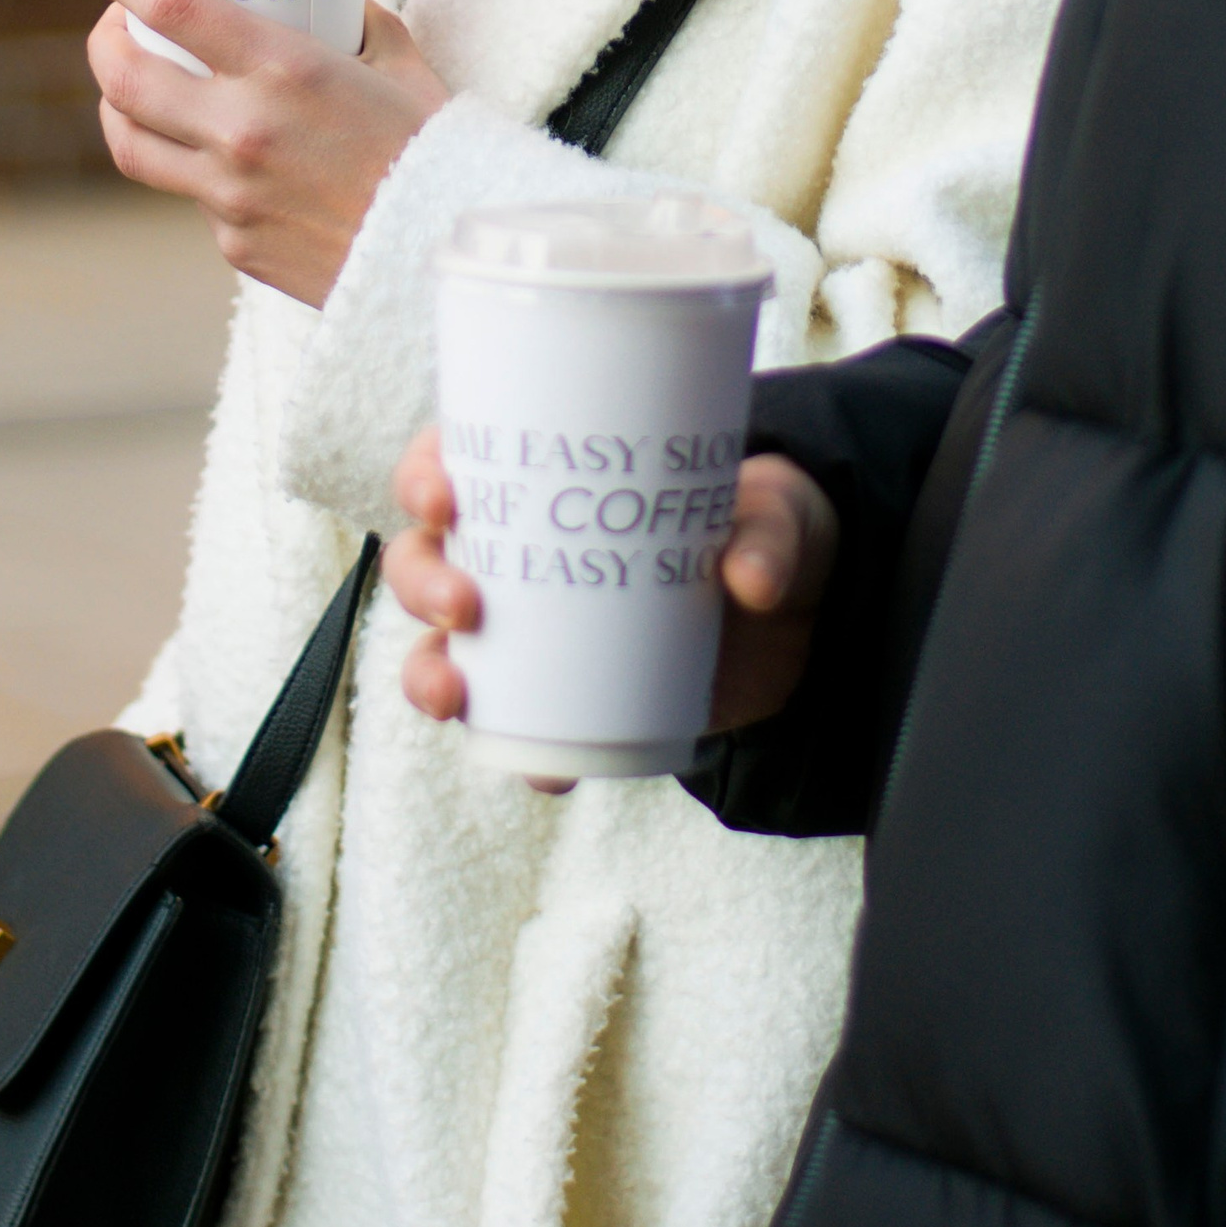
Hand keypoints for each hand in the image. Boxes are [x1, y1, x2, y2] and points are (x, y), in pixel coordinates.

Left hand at [87, 0, 447, 307]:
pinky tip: (226, 155)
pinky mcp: (235, 243)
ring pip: (131, 144)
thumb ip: (355, 23)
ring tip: (133, 87)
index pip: (172, 7)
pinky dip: (196, 165)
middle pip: (124, 79)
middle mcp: (244, 131)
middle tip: (115, 25)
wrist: (451, 254)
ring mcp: (231, 194)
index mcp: (287, 70)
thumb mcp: (400, 64)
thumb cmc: (436, 150)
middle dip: (104, 42)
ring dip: (118, 106)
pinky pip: (192, 194)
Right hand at [384, 425, 839, 758]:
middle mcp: (523, 551)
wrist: (803, 622)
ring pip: (446, 649)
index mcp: (551, 476)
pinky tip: (545, 771)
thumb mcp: (783, 510)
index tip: (442, 494)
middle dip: (422, 581)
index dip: (426, 471)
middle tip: (463, 605)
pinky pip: (521, 730)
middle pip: (429, 557)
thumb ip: (772, 531)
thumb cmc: (769, 529)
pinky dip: (522, 755)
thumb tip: (749, 578)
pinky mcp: (570, 695)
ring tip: (455, 695)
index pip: (459, 456)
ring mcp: (537, 630)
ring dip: (429, 674)